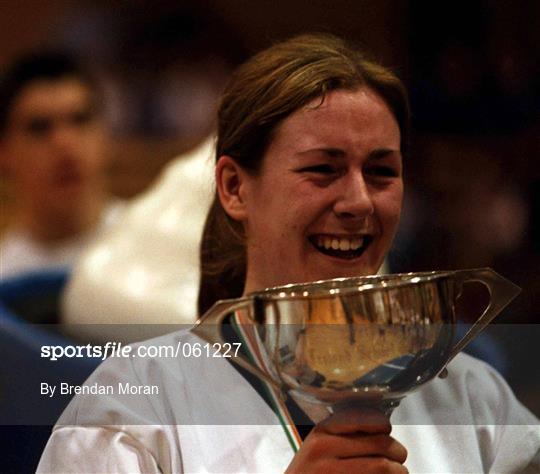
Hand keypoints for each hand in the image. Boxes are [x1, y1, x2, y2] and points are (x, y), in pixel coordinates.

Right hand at [286, 406, 407, 473]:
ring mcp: (331, 472)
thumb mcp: (319, 445)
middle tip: (399, 458)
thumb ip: (344, 432)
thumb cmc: (312, 472)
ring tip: (397, 472)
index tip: (386, 431)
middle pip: (380, 443)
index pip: (363, 418)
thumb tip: (384, 425)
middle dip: (398, 452)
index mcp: (322, 431)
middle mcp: (324, 449)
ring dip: (399, 471)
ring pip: (383, 466)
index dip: (383, 425)